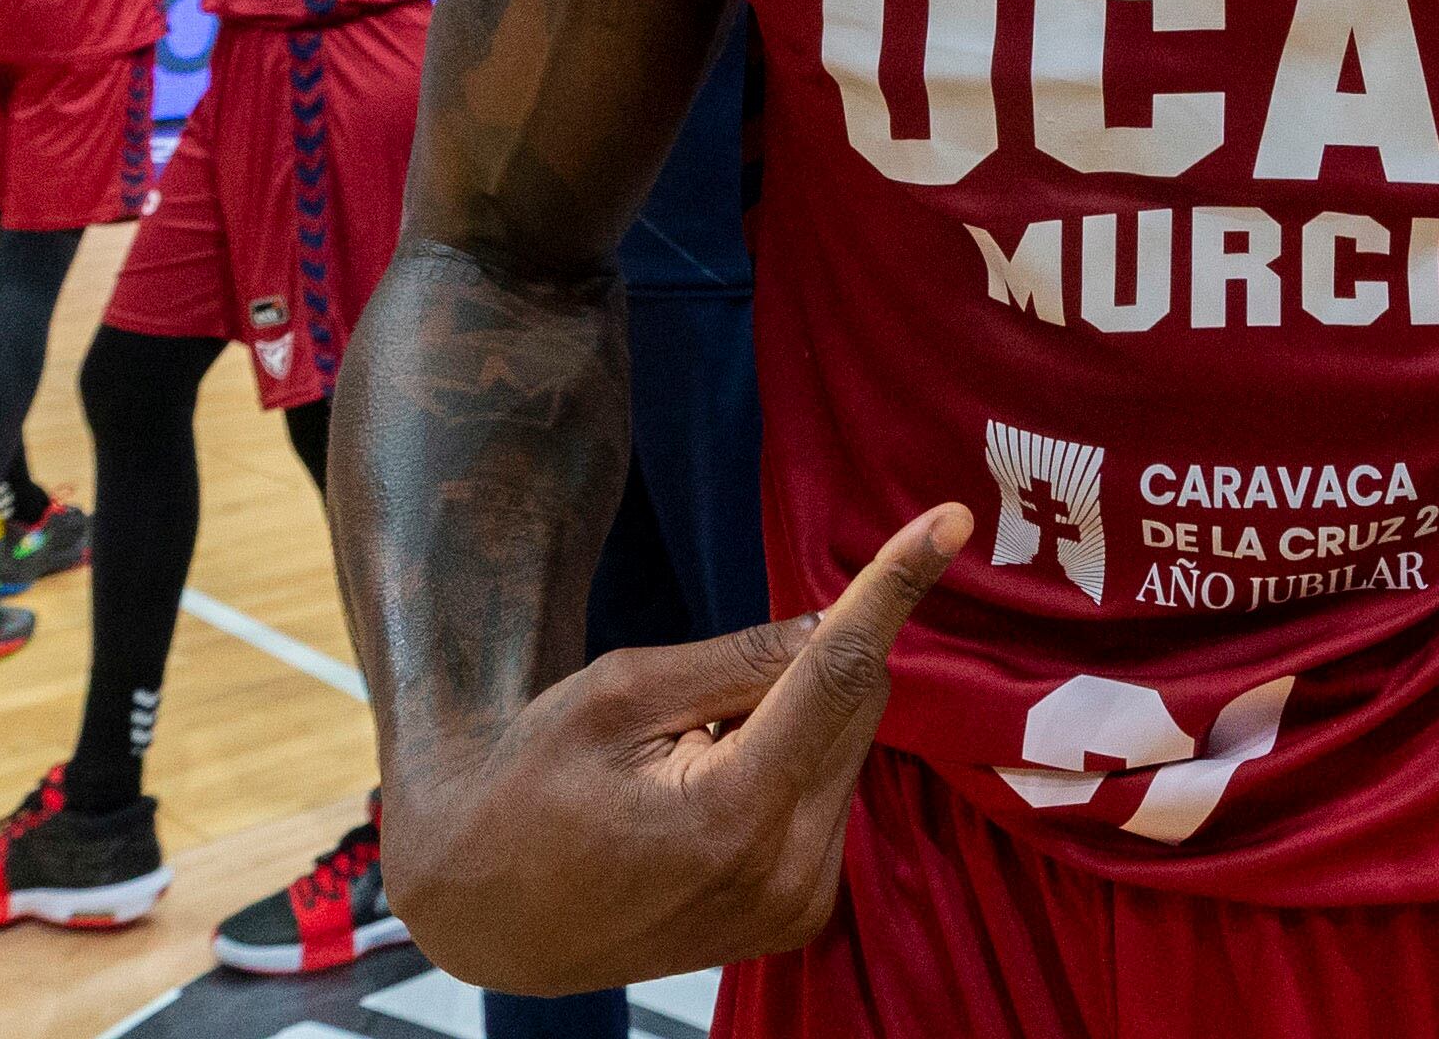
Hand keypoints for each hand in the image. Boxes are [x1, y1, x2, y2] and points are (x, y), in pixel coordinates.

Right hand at [380, 505, 967, 993]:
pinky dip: (793, 765)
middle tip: (709, 690)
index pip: (841, 671)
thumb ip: (737, 660)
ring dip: (797, 720)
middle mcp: (786, 870)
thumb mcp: (616, 696)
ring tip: (695, 753)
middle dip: (810, 663)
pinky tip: (713, 790)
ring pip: (849, 750)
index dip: (895, 585)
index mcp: (734, 811)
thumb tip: (834, 622)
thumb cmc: (530, 789)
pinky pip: (832, 798)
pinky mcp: (799, 916)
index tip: (950, 521)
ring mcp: (797, 904)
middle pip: (857, 707)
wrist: (489, 916)